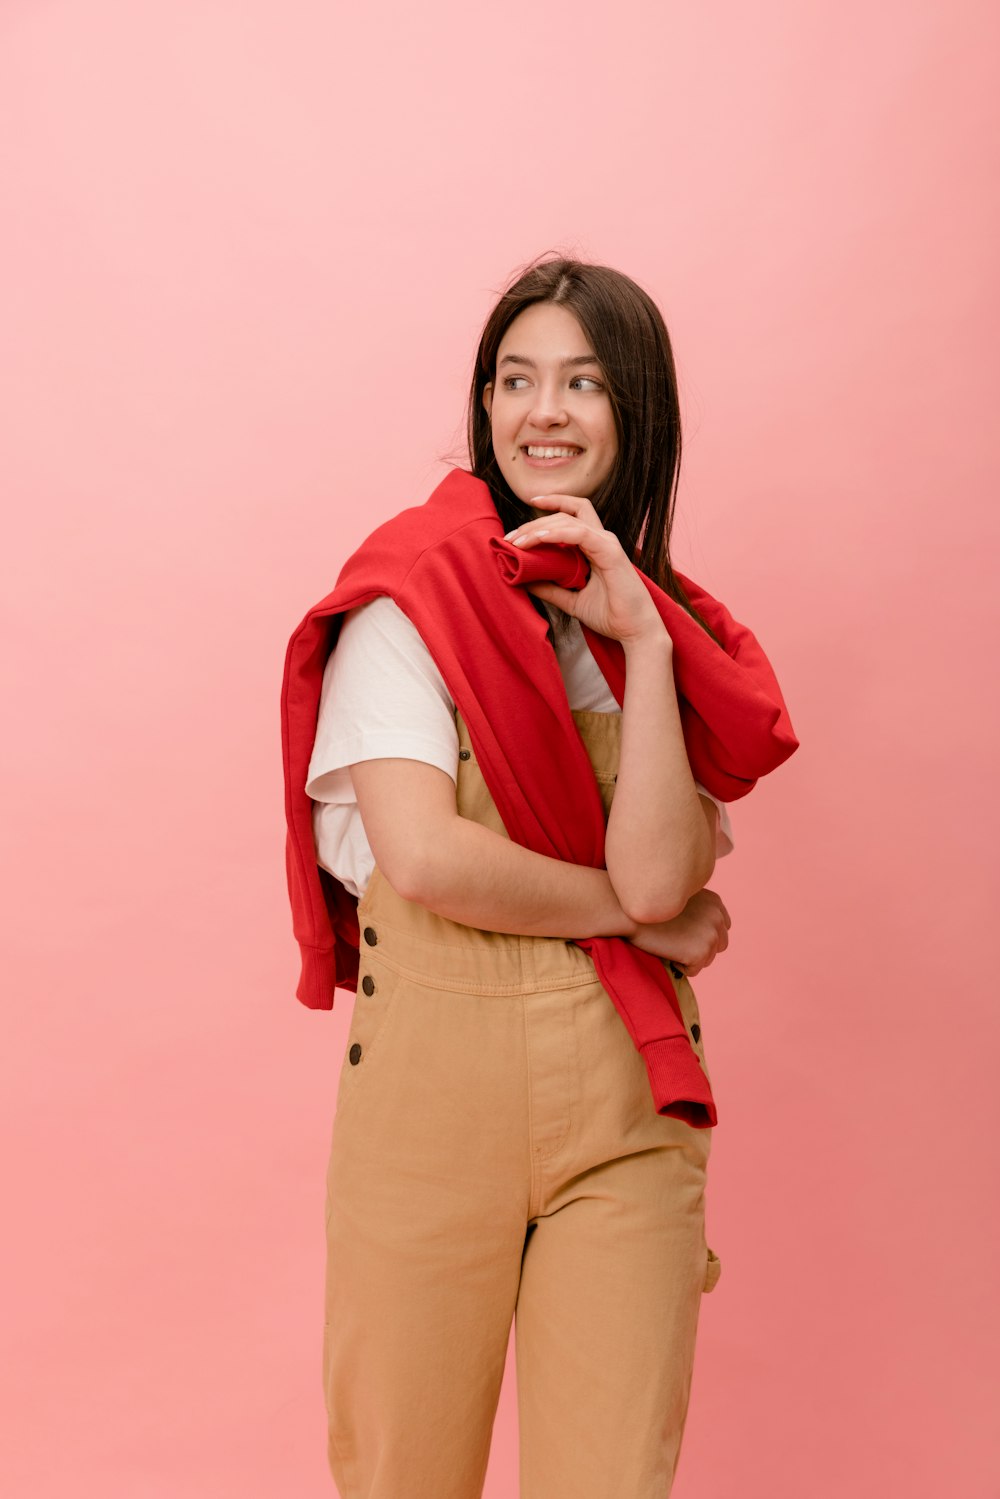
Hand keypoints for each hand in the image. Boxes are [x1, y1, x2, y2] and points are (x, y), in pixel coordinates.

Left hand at [503, 492, 663, 646]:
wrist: (635, 632)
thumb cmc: (611, 615)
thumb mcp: (571, 601)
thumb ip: (550, 589)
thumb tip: (523, 580)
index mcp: (595, 546)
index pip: (574, 513)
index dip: (553, 503)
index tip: (531, 502)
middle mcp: (602, 539)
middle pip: (563, 515)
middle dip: (533, 523)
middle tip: (510, 538)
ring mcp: (607, 544)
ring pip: (567, 521)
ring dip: (538, 528)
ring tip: (516, 542)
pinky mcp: (609, 553)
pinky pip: (579, 534)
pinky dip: (556, 534)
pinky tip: (538, 540)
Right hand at [626, 888, 731, 976]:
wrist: (627, 912)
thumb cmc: (647, 906)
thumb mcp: (678, 899)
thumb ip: (696, 910)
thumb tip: (700, 932)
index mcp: (715, 901)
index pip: (722, 927)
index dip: (702, 934)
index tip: (684, 932)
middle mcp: (718, 917)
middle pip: (719, 945)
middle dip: (699, 948)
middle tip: (675, 941)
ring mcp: (711, 934)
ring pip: (707, 959)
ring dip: (688, 957)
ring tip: (668, 943)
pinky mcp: (701, 951)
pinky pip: (693, 970)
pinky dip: (679, 967)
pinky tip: (666, 950)